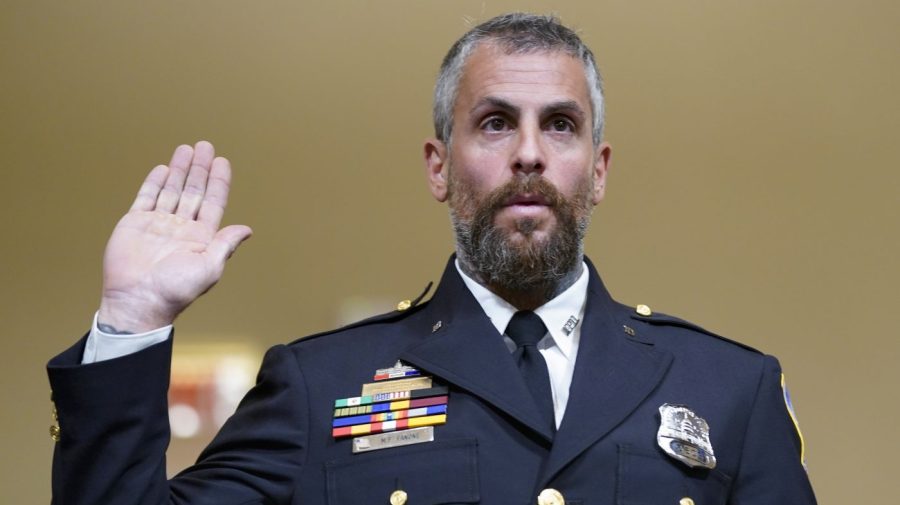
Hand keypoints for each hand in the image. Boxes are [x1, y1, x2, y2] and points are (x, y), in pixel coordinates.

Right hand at [98, 141, 251, 332]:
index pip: (213, 202)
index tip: (223, 162)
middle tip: (205, 146)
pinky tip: (164, 169)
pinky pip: (147, 198)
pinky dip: (154, 182)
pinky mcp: (135, 223)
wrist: (138, 299)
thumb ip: (225, 244)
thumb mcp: (209, 267)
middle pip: (193, 191)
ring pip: (171, 190)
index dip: (219, 182)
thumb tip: (247, 229)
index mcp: (201, 237)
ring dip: (180, 170)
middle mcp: (181, 227)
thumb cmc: (175, 290)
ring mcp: (158, 224)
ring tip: (186, 149)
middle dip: (200, 169)